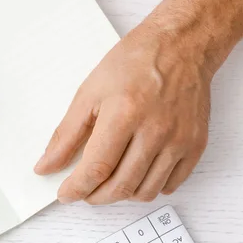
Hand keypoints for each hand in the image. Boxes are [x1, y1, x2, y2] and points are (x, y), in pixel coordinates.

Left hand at [34, 19, 211, 203]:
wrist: (180, 46)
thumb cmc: (133, 63)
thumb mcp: (89, 92)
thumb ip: (66, 133)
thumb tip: (47, 165)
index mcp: (123, 114)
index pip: (96, 168)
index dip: (76, 188)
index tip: (65, 194)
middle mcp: (155, 130)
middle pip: (121, 185)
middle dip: (95, 196)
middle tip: (83, 191)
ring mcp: (179, 140)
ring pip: (146, 191)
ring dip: (121, 195)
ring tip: (107, 182)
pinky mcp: (195, 144)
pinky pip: (171, 184)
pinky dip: (149, 187)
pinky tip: (136, 174)